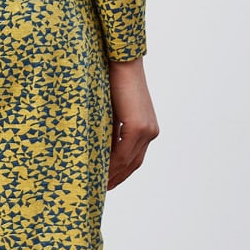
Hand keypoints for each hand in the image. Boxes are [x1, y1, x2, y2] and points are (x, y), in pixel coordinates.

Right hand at [107, 56, 158, 189]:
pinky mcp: (138, 127)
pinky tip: (100, 170)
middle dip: (118, 178)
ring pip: (128, 161)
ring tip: (99, 184)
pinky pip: (123, 152)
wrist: (121, 60)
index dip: (121, 171)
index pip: (135, 157)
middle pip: (133, 164)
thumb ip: (112, 128)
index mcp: (147, 127)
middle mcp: (150, 131)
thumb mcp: (113, 109)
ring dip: (113, 174)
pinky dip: (111, 163)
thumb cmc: (114, 79)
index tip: (108, 181)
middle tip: (102, 189)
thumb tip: (100, 145)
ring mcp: (146, 130)